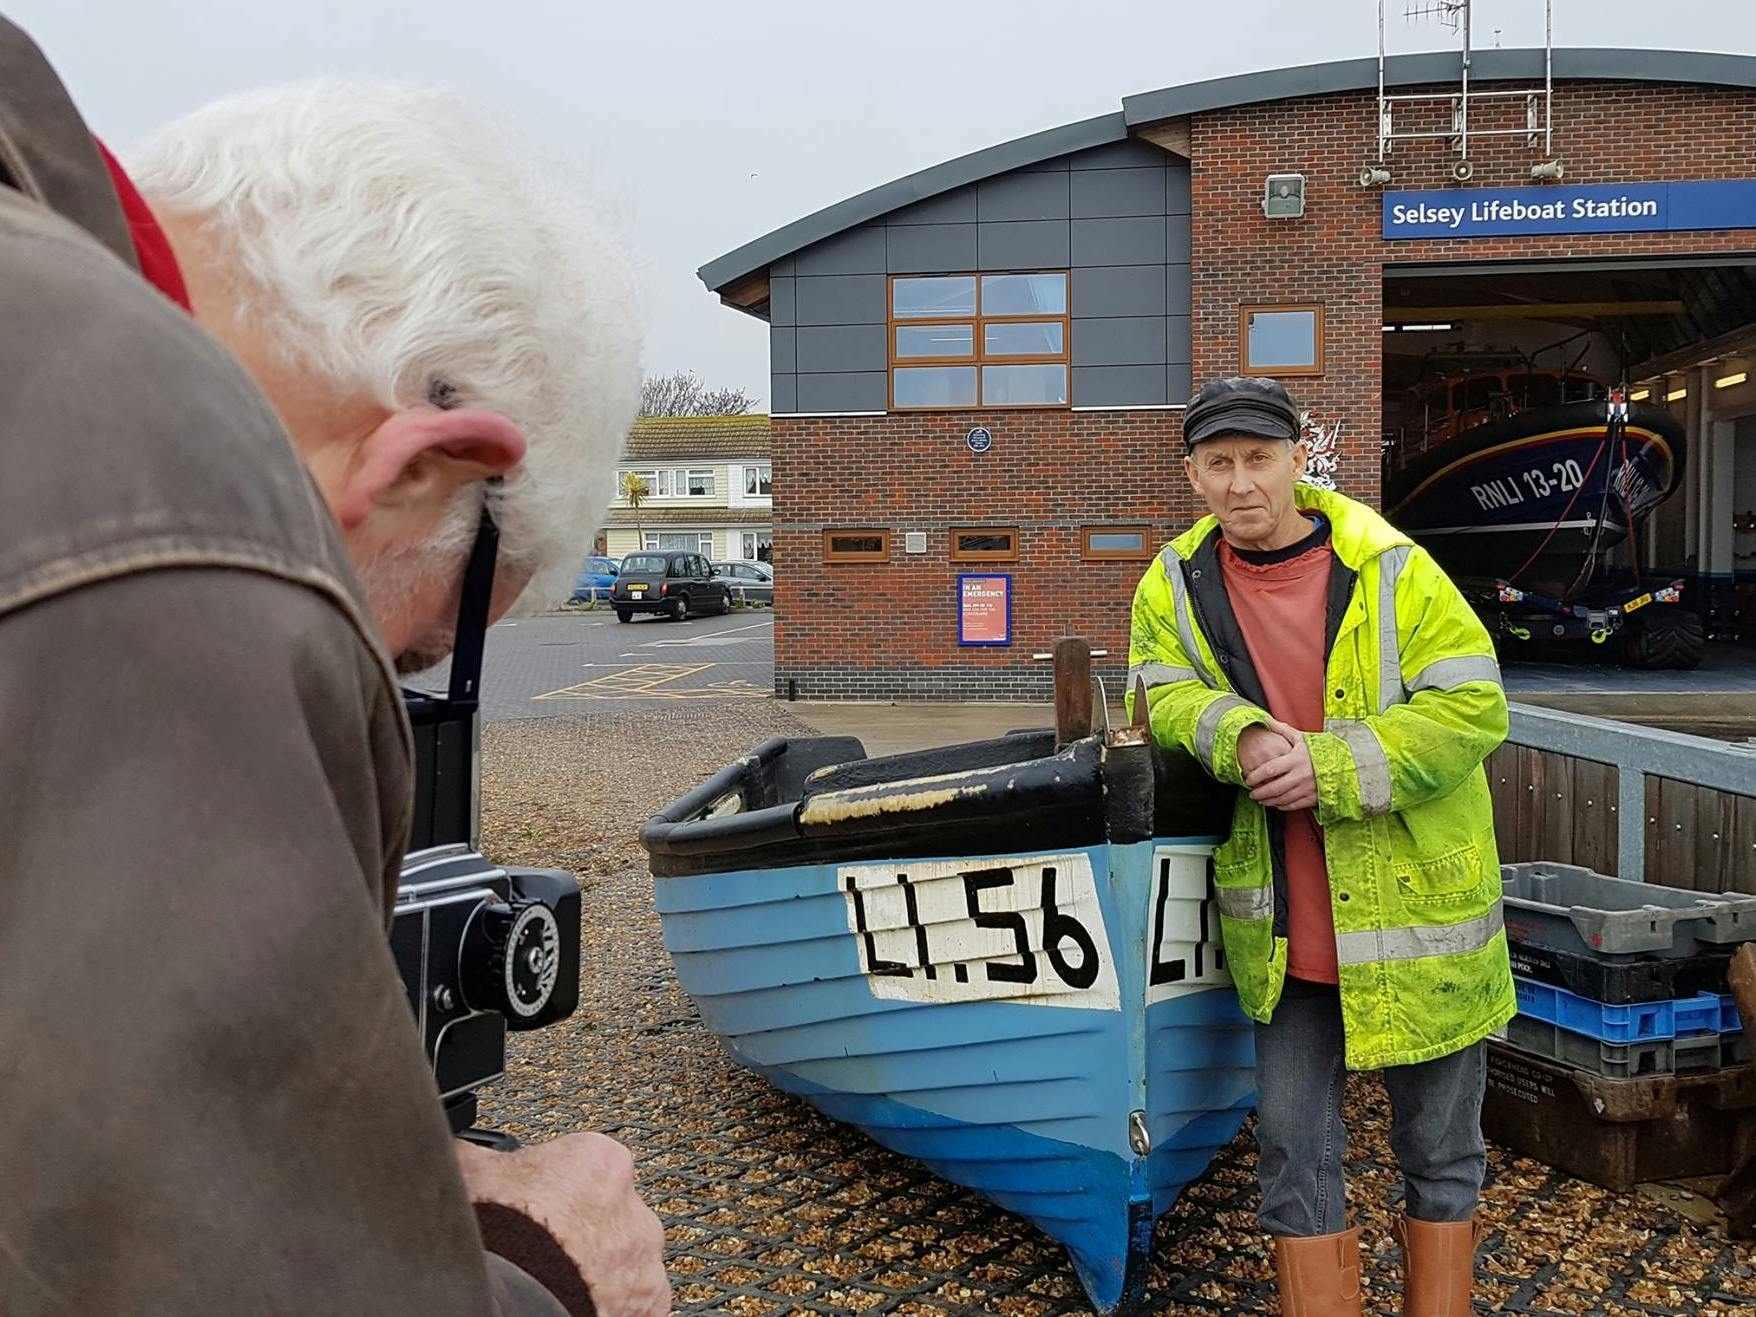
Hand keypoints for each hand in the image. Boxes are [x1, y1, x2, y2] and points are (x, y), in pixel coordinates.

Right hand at [456, 1132, 669, 1315]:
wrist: (510, 1299)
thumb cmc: (498, 1235)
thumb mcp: (470, 1170)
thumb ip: (475, 1151)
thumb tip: (458, 1144)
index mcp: (602, 1161)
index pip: (582, 1165)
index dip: (550, 1187)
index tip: (530, 1204)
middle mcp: (635, 1209)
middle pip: (607, 1215)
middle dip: (579, 1231)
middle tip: (541, 1249)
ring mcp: (644, 1263)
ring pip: (623, 1261)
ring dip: (596, 1271)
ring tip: (553, 1282)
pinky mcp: (649, 1306)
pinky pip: (634, 1303)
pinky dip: (609, 1304)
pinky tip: (572, 1304)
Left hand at [1243, 718, 1317, 811]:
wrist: (1344, 763)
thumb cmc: (1319, 750)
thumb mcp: (1301, 738)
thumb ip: (1282, 730)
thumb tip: (1265, 719)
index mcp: (1295, 759)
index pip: (1270, 770)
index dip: (1256, 776)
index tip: (1248, 779)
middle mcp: (1301, 775)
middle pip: (1274, 787)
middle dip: (1259, 792)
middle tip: (1251, 793)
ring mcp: (1307, 787)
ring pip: (1282, 798)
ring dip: (1268, 801)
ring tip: (1260, 799)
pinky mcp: (1314, 797)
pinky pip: (1294, 805)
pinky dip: (1282, 806)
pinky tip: (1275, 803)